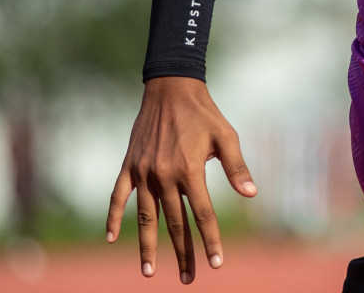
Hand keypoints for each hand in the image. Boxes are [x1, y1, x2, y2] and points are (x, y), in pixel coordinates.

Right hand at [106, 76, 256, 283]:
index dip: (210, 240)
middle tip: (189, 279)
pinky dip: (114, 217)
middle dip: (183, 252)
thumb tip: (251, 194)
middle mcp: (164, 176)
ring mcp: (143, 173)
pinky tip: (112, 239)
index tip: (216, 263)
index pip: (202, 214)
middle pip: (175, 223)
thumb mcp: (226, 136)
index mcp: (190, 170)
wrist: (171, 89)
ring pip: (145, 218)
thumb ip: (236, 167)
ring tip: (151, 272)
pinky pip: (118, 197)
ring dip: (148, 246)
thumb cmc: (204, 113)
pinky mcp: (129, 167)